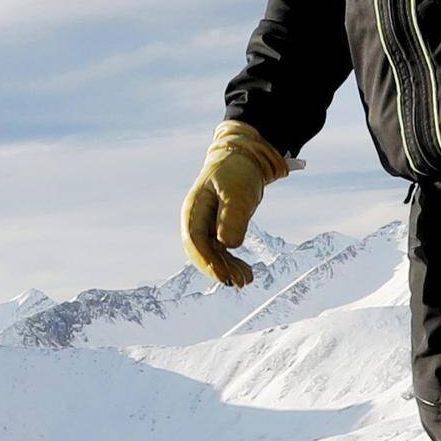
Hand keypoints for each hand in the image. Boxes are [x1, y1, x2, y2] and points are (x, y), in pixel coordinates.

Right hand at [181, 123, 296, 286]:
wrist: (244, 158)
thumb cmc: (238, 172)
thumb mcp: (238, 192)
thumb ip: (232, 217)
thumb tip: (228, 245)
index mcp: (194, 208)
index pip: (194, 240)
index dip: (207, 260)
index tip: (223, 275)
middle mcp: (196, 219)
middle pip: (201, 251)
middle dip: (217, 268)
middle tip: (237, 282)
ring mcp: (207, 225)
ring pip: (213, 253)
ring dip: (227, 268)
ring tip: (246, 280)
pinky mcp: (219, 228)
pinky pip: (222, 250)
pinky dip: (233, 262)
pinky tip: (247, 274)